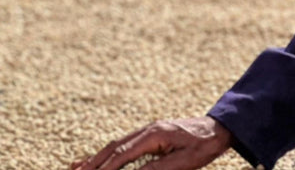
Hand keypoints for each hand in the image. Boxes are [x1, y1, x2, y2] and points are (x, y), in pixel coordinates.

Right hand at [71, 117, 231, 169]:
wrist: (218, 128)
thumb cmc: (203, 146)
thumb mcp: (182, 162)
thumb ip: (156, 169)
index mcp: (154, 134)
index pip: (122, 153)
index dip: (105, 168)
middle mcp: (147, 129)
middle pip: (113, 147)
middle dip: (93, 162)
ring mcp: (147, 130)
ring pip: (115, 145)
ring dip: (96, 158)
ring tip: (76, 167)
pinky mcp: (150, 135)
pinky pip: (124, 145)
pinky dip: (108, 154)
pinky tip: (98, 159)